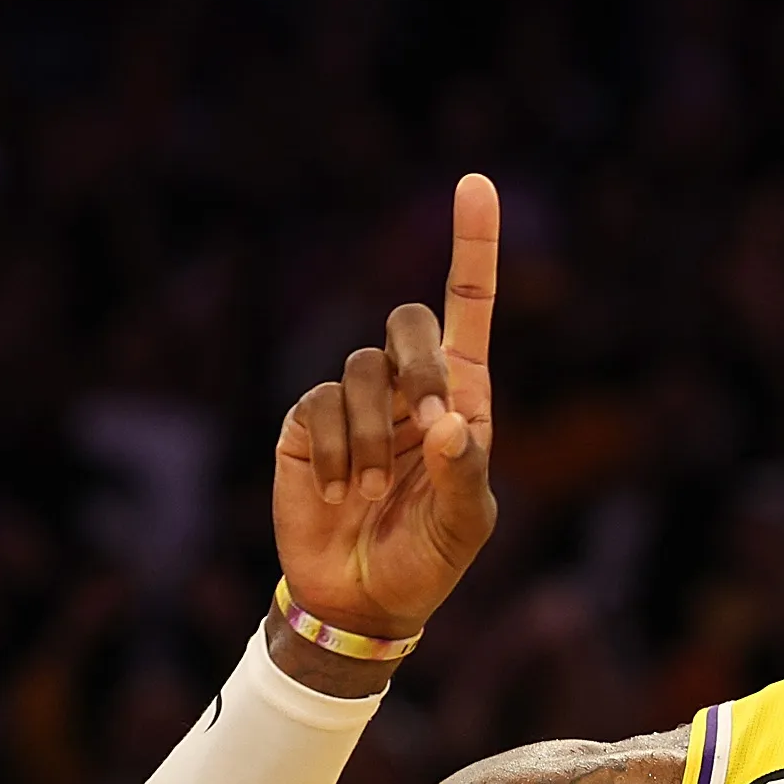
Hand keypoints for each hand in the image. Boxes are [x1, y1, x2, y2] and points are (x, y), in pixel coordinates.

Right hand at [274, 174, 502, 641]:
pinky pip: (319, 407)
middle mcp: (410, 390)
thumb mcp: (463, 525)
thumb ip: (463, 473)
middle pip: (407, 322)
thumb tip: (447, 423)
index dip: (473, 246)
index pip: (470, 309)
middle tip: (426, 422)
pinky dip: (335, 453)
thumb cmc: (427, 559)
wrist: (362, 601)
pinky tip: (341, 494)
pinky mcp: (308, 424)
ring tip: (375, 492)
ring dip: (372, 435)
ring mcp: (356, 404)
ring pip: (361, 369)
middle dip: (418, 365)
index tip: (475, 182)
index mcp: (462, 400)